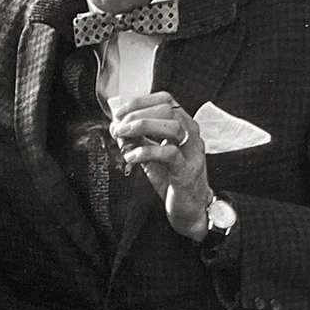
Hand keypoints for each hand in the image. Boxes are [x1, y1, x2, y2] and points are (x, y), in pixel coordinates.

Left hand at [108, 92, 208, 240]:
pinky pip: (169, 153)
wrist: (190, 210)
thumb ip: (138, 139)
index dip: (140, 102)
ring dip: (142, 127)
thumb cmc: (172, 180)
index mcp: (184, 126)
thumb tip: (117, 126)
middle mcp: (192, 135)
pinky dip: (146, 151)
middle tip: (118, 127)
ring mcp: (192, 152)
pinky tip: (131, 157)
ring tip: (122, 138)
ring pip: (172, 126)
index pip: (166, 99)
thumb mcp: (152, 155)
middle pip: (168, 109)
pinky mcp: (187, 171)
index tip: (119, 113)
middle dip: (137, 115)